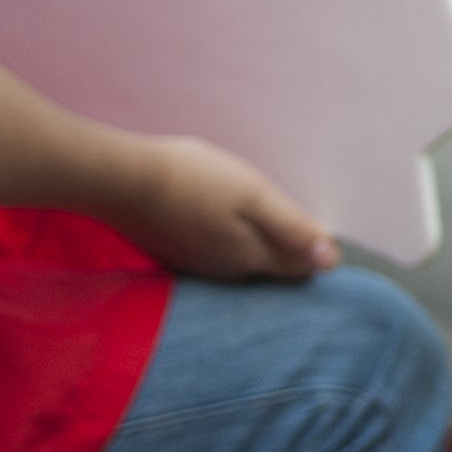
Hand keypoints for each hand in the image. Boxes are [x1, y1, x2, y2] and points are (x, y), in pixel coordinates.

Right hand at [115, 136, 336, 279]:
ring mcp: (194, 264)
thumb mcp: (254, 195)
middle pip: (269, 267)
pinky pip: (211, 254)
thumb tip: (331, 260)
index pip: (298, 269)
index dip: (315, 250)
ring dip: (254, 245)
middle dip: (287, 250)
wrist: (121, 180)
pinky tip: (218, 222)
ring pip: (239, 262)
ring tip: (259, 220)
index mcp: (251, 257)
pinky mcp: (170, 253)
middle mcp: (225, 271)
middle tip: (293, 222)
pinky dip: (223, 241)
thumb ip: (293, 229)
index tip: (319, 230)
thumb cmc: (194, 180)